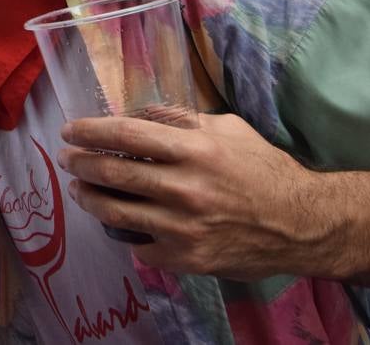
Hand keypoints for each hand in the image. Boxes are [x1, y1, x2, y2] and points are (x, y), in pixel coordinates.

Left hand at [58, 113, 322, 279]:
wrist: (302, 225)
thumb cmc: (265, 170)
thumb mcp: (228, 128)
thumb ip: (181, 118)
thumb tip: (138, 112)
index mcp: (195, 149)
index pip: (125, 134)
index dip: (90, 131)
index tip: (70, 129)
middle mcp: (185, 187)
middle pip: (112, 171)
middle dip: (79, 162)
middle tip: (66, 158)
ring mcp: (183, 227)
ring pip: (115, 211)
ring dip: (89, 197)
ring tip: (80, 188)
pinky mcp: (186, 258)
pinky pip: (139, 245)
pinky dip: (126, 233)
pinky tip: (121, 223)